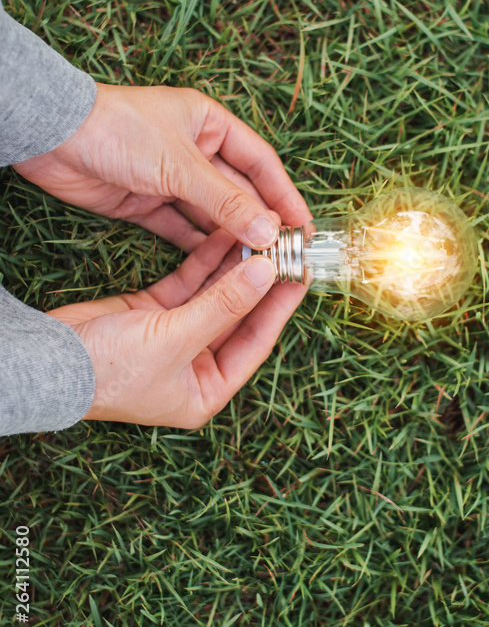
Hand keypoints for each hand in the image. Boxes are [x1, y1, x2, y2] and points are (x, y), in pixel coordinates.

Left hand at [13, 83, 310, 251]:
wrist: (52, 136)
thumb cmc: (118, 130)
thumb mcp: (180, 165)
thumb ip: (226, 201)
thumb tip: (268, 231)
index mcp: (210, 124)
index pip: (260, 163)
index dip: (284, 195)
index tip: (304, 226)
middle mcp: (194, 150)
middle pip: (238, 191)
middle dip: (259, 222)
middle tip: (284, 254)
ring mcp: (169, 177)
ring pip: (211, 213)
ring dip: (231, 237)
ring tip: (256, 266)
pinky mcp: (145, 202)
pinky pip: (179, 228)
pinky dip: (197, 245)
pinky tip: (217, 268)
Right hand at [49, 230, 305, 427]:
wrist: (47, 360)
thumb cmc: (109, 370)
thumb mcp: (175, 337)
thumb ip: (223, 304)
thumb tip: (266, 275)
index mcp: (206, 391)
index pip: (256, 343)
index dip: (279, 308)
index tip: (302, 276)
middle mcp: (195, 366)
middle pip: (239, 316)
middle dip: (259, 283)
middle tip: (285, 249)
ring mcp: (174, 337)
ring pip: (215, 296)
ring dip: (235, 267)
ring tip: (259, 235)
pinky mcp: (153, 313)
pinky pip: (189, 284)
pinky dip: (205, 262)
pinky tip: (224, 238)